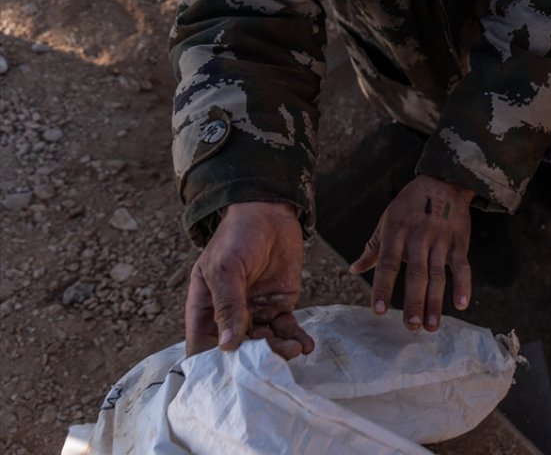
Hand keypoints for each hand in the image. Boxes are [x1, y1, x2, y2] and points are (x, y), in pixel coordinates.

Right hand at [185, 202, 314, 358]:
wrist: (269, 214)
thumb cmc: (237, 237)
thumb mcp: (226, 269)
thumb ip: (228, 305)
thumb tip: (228, 344)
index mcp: (204, 309)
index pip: (202, 347)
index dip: (212, 365)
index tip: (229, 378)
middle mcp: (229, 316)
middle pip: (238, 351)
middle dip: (254, 360)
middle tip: (272, 361)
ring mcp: (256, 313)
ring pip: (266, 344)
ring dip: (279, 351)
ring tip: (294, 350)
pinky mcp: (280, 307)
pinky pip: (287, 330)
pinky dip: (296, 339)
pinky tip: (306, 346)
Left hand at [350, 175, 473, 330]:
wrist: (442, 182)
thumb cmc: (409, 205)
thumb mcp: (387, 221)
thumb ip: (373, 248)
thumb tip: (354, 269)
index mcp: (396, 233)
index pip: (388, 264)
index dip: (383, 287)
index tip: (379, 311)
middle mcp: (418, 237)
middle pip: (417, 274)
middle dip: (414, 301)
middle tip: (411, 326)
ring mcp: (441, 239)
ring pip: (439, 275)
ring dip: (435, 302)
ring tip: (431, 326)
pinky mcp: (459, 241)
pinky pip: (462, 266)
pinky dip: (463, 285)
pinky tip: (461, 304)